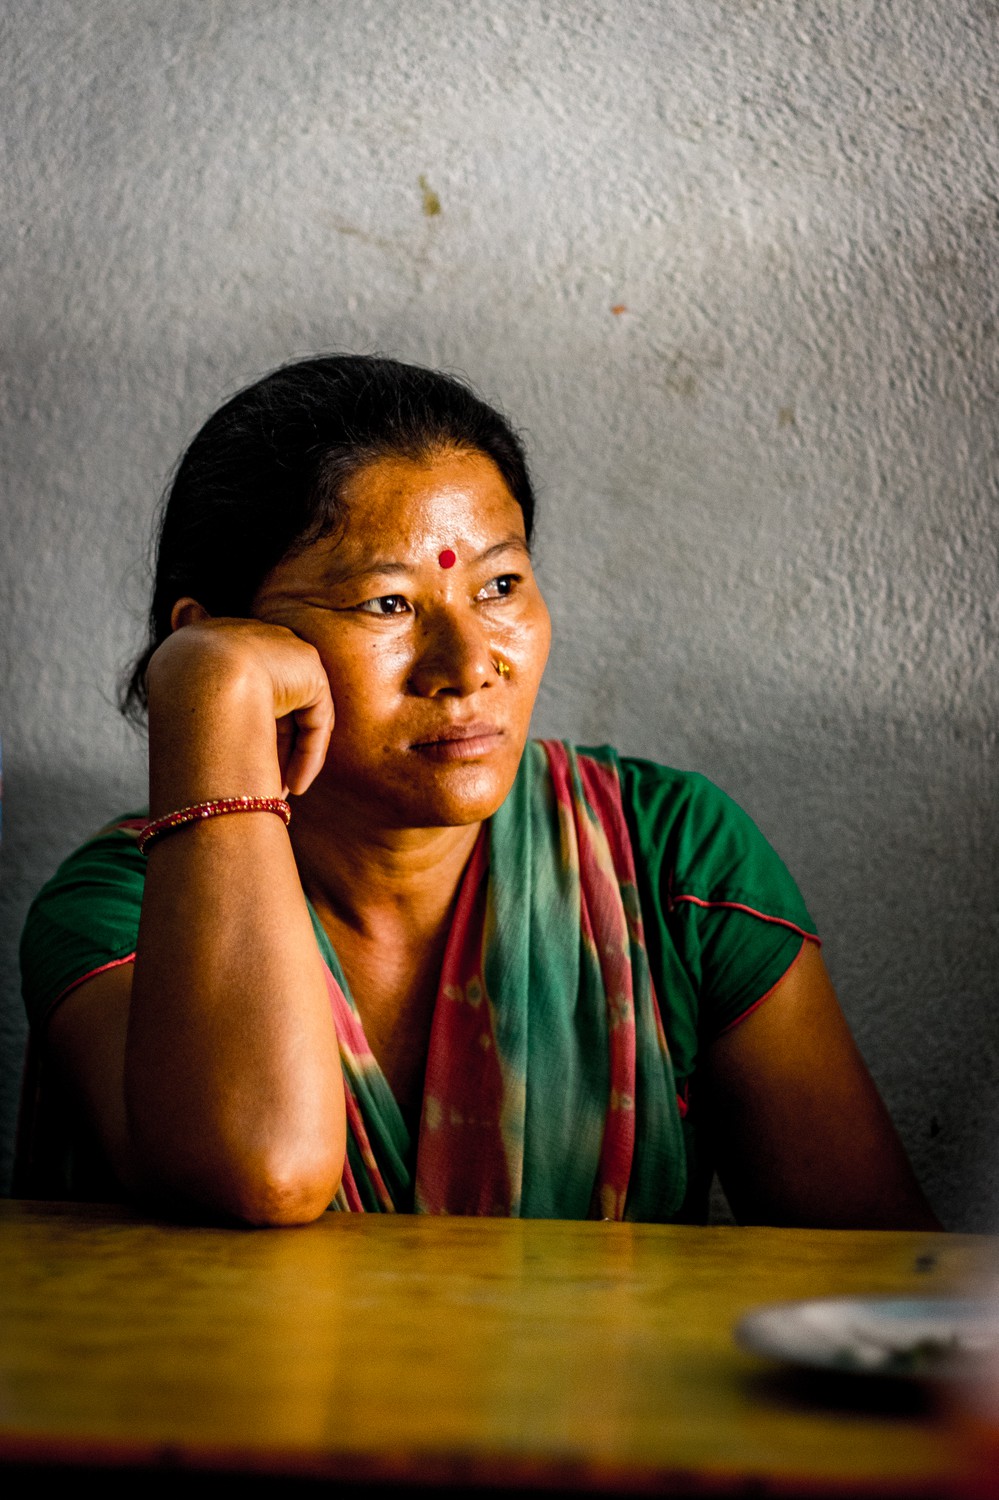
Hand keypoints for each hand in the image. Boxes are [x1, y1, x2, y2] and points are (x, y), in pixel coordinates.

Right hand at [146, 605, 334, 798]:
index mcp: (212, 638)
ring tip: (277, 792)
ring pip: (292, 713)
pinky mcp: (310, 668)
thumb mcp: (177, 694)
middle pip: (267, 700)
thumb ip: (195, 692)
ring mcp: (283, 648)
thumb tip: (197, 679)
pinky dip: (307, 755)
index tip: (229, 757)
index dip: (235, 724)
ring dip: (286, 757)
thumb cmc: (177, 694)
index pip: (234, 684)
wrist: (200, 676)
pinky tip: (294, 786)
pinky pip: (313, 718)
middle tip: (257, 783)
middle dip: (265, 745)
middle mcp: (250, 636)